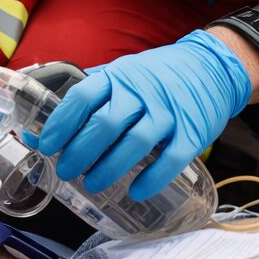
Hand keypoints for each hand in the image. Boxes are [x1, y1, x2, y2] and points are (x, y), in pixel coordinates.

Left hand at [36, 30, 252, 200]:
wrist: (212, 66)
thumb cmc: (159, 75)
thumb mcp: (125, 72)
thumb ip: (97, 92)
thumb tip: (56, 117)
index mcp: (119, 77)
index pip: (83, 98)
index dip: (61, 124)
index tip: (46, 145)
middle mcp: (141, 93)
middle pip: (105, 124)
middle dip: (80, 152)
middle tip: (66, 171)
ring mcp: (168, 113)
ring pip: (135, 143)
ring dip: (109, 168)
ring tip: (92, 184)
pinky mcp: (192, 132)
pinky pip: (171, 159)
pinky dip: (152, 178)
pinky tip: (136, 191)